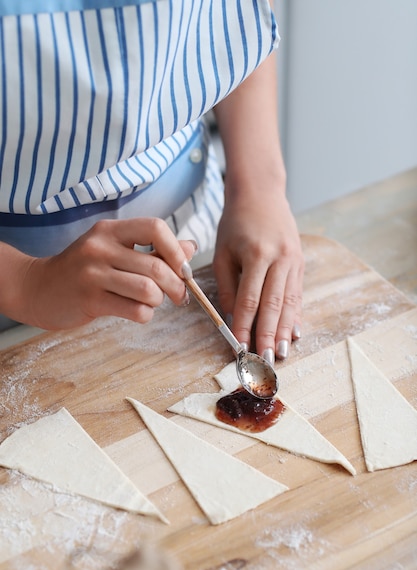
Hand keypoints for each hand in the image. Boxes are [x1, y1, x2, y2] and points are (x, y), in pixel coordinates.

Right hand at [14, 218, 195, 329]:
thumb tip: (191, 247)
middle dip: (177, 285)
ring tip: (150, 302)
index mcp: (110, 230)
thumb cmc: (83, 270)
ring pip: (149, 290)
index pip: (156, 227)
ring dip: (158, 301)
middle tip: (180, 296)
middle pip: (157, 266)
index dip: (177, 249)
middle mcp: (100, 247)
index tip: (184, 268)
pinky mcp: (89, 300)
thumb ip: (152, 248)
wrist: (37, 288)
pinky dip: (145, 315)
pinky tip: (136, 311)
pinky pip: (135, 311)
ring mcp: (93, 273)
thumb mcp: (114, 250)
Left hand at [213, 184, 303, 361]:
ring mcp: (294, 261)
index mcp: (257, 254)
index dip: (244, 326)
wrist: (262, 194)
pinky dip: (295, 316)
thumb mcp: (222, 252)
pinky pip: (298, 295)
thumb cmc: (235, 223)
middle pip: (273, 306)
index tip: (238, 348)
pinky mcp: (300, 263)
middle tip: (263, 361)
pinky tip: (295, 333)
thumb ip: (225, 286)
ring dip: (285, 332)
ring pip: (290, 303)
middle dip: (268, 336)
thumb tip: (229, 319)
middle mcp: (280, 259)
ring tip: (280, 354)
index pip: (250, 299)